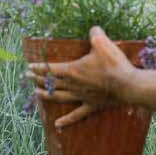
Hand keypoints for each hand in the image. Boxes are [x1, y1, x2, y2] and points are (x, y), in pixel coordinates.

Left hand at [27, 27, 155, 127]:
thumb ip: (95, 34)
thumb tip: (93, 29)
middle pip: (52, 82)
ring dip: (46, 95)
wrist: (128, 85)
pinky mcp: (91, 105)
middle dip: (38, 79)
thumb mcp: (103, 44)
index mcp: (73, 70)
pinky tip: (57, 125)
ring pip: (59, 96)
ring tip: (35, 94)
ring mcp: (82, 96)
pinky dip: (66, 120)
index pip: (51, 68)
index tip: (29, 67)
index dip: (39, 67)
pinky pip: (76, 114)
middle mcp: (74, 85)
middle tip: (28, 78)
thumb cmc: (114, 65)